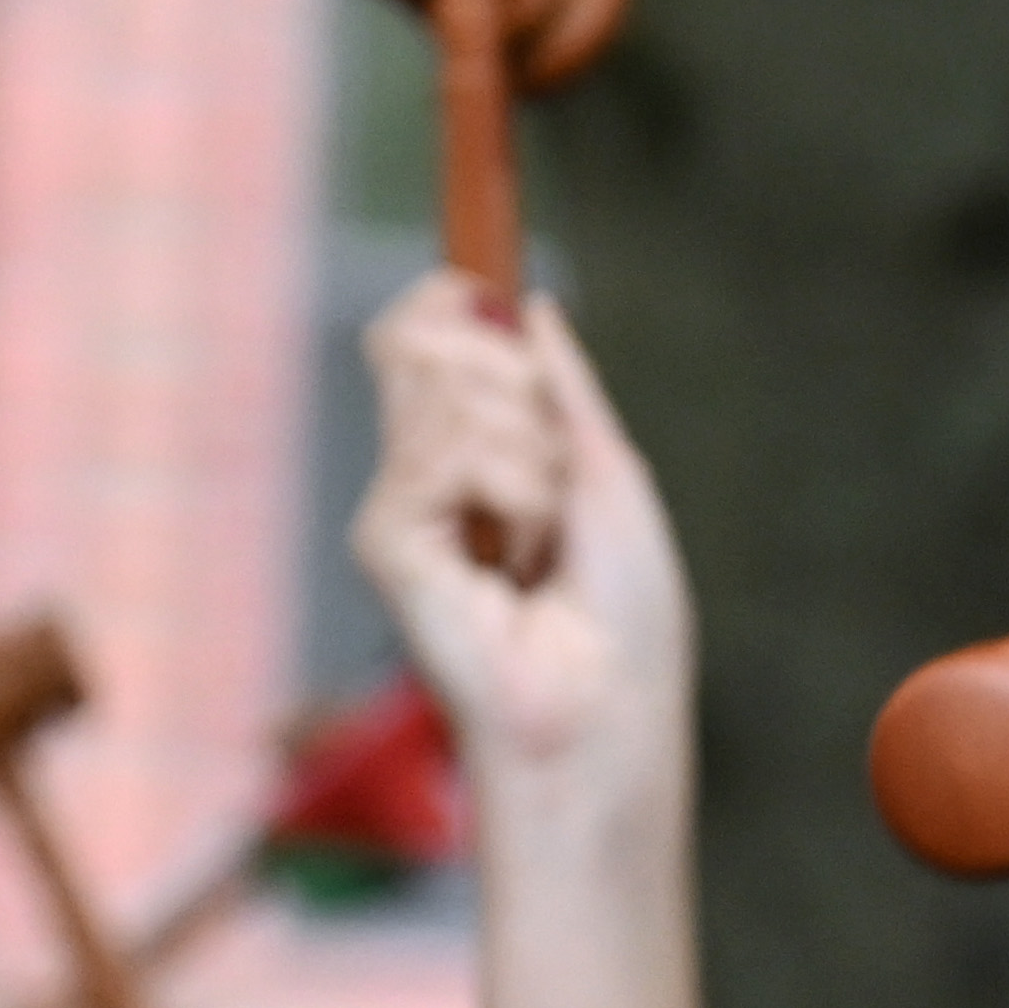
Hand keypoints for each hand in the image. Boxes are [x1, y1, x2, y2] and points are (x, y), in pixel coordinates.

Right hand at [348, 288, 691, 835]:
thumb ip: (561, 384)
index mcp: (478, 453)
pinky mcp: (384, 541)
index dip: (456, 303)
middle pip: (428, 338)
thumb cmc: (624, 617)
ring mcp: (401, 506)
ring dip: (527, 455)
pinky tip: (513, 561)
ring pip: (447, 388)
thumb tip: (527, 305)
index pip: (431, 331)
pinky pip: (443, 449)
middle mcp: (427, 473)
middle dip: (515, 386)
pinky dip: (507, 491)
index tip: (493, 302)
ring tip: (541, 542)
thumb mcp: (609, 471)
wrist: (606, 705)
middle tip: (553, 488)